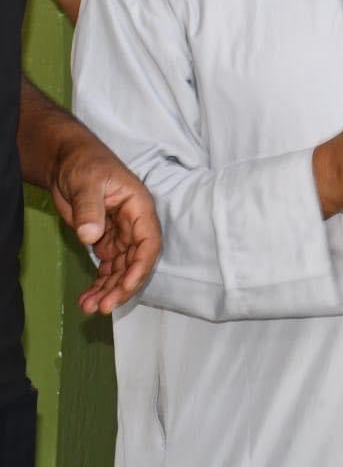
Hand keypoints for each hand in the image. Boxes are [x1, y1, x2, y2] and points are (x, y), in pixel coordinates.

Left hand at [49, 146, 161, 314]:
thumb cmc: (86, 164)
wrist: (68, 161)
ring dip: (108, 289)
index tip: (125, 286)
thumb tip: (90, 237)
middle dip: (121, 286)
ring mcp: (120, 234)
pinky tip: (87, 297)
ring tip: (89, 307)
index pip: (148, 242)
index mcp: (139, 208)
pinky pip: (107, 267)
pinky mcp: (104, 240)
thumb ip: (90, 209)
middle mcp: (133, 225)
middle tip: (103, 306)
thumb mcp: (87, 183)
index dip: (140, 267)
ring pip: (120, 269)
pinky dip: (99, 283)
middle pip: (135, 261)